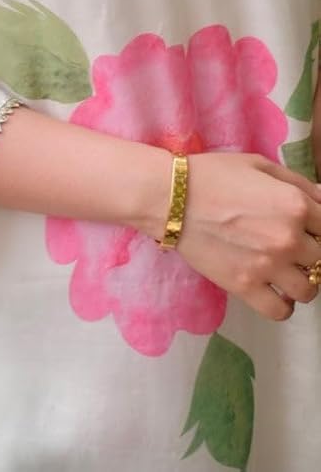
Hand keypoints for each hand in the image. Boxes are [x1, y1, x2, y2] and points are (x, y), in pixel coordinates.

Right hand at [173, 153, 320, 320]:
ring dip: (302, 281)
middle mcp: (288, 238)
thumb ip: (297, 183)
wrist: (170, 196)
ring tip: (285, 271)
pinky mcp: (245, 286)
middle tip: (289, 245)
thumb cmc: (213, 174)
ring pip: (309, 290)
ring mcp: (268, 266)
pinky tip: (274, 291)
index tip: (306, 228)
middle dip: (309, 252)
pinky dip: (283, 305)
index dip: (317, 228)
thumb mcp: (258, 165)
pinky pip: (281, 311)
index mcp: (295, 205)